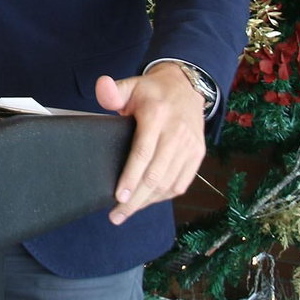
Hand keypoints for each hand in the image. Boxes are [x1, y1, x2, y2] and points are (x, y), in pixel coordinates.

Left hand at [95, 64, 206, 225]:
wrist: (186, 87)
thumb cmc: (151, 91)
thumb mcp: (131, 85)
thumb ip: (113, 91)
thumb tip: (101, 87)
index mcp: (157, 116)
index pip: (143, 153)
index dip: (130, 177)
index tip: (118, 197)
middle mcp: (177, 133)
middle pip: (155, 175)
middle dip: (135, 199)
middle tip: (116, 214)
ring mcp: (190, 146)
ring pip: (169, 183)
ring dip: (148, 201)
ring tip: (127, 211)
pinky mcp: (198, 154)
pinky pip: (181, 183)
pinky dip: (164, 196)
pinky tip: (147, 201)